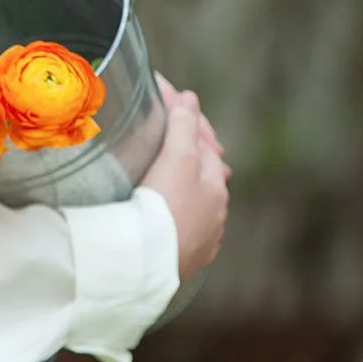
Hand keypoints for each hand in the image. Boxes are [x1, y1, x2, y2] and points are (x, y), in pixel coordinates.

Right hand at [141, 77, 229, 280]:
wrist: (146, 262)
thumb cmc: (164, 205)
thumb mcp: (177, 157)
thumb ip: (184, 125)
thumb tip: (189, 99)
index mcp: (216, 187)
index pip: (206, 145)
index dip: (189, 123)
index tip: (172, 105)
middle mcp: (216, 214)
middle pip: (204, 176)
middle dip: (191, 156)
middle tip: (172, 140)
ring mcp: (201, 240)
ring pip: (196, 204)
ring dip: (184, 189)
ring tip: (165, 178)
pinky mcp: (183, 260)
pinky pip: (184, 230)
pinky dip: (176, 216)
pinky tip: (165, 216)